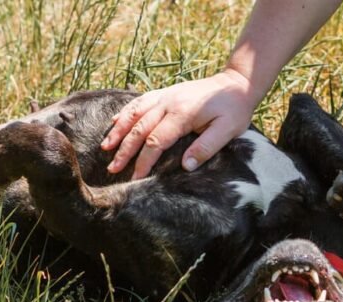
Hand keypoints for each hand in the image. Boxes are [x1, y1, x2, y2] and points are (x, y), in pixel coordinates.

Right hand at [101, 70, 259, 178]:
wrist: (237, 82)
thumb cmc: (234, 108)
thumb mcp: (228, 130)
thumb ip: (206, 147)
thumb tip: (185, 167)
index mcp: (182, 114)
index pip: (156, 141)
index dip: (144, 161)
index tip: (136, 178)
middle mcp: (168, 102)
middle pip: (139, 128)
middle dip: (124, 150)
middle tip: (113, 168)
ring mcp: (165, 95)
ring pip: (134, 113)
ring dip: (119, 131)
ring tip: (105, 147)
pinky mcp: (165, 92)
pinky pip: (139, 101)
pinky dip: (125, 112)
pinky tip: (114, 121)